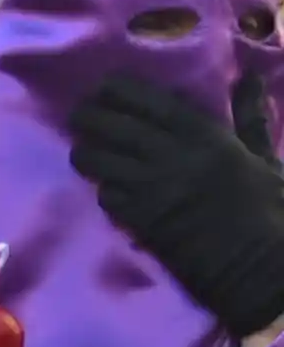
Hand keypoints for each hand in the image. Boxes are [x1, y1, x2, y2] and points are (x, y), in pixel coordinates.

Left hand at [70, 72, 283, 336]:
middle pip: (113, 126)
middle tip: (81, 116)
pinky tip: (109, 187)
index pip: (151, 103)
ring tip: (87, 151)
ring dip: (86, 153)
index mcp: (206, 138)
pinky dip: (103, 189)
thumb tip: (250, 78)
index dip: (120, 90)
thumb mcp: (266, 160)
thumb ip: (251, 119)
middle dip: (88, 117)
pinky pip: (106, 195)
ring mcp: (153, 190)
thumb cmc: (269, 211)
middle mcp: (173, 158)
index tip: (106, 86)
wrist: (260, 268)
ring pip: (98, 160)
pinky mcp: (141, 222)